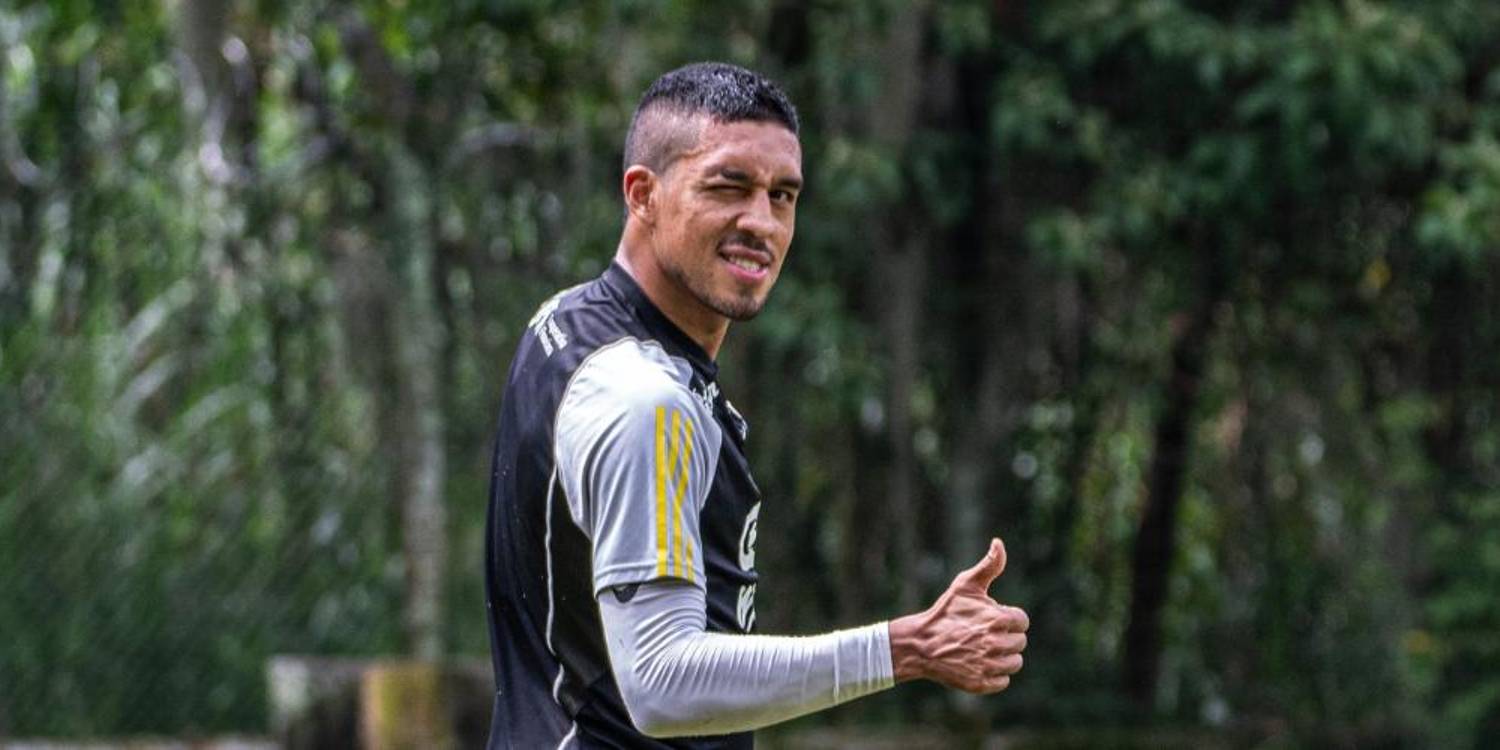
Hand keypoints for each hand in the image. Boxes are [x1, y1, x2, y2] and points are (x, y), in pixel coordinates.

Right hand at [888, 538, 1028, 692]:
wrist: (920, 644)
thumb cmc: (945, 612)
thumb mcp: (965, 585)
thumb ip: (989, 565)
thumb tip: (999, 542)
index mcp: (998, 619)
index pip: (1022, 621)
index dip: (1008, 619)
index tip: (991, 619)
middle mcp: (996, 644)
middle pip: (1020, 643)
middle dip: (1006, 638)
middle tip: (984, 635)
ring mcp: (988, 665)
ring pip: (1014, 663)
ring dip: (1003, 657)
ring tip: (982, 649)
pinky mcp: (981, 683)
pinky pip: (1003, 681)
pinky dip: (994, 675)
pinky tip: (978, 664)